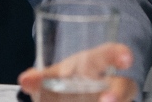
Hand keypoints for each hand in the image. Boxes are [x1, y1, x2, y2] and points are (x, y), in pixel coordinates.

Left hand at [17, 42, 137, 101]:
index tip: (126, 59)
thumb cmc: (70, 78)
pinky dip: (109, 101)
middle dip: (118, 92)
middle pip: (124, 85)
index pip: (111, 54)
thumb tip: (26, 80)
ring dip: (114, 99)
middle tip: (107, 100)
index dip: (119, 54)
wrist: (77, 92)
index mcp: (97, 64)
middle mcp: (112, 83)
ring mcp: (115, 96)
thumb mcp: (55, 75)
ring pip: (122, 99)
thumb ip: (42, 77)